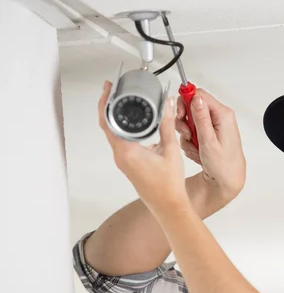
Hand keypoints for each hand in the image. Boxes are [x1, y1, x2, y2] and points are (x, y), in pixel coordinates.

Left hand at [98, 81, 188, 214]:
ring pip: (115, 133)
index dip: (105, 101)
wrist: (169, 205)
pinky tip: (137, 125)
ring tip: (125, 102)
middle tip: (114, 89)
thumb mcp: (170, 150)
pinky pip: (122, 142)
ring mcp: (123, 161)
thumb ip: (168, 125)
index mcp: (126, 151)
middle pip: (107, 125)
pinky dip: (125, 129)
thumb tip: (168, 105)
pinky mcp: (129, 164)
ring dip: (117, 117)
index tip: (108, 87)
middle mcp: (121, 156)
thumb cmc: (169, 185)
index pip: (107, 120)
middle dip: (109, 105)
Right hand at [175, 88, 245, 205]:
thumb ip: (201, 118)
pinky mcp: (210, 132)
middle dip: (185, 122)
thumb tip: (195, 97)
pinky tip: (198, 151)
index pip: (199, 94)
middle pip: (193, 107)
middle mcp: (220, 116)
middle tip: (188, 136)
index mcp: (223, 115)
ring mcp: (215, 125)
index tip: (181, 116)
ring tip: (196, 148)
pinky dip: (191, 141)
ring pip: (190, 120)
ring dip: (188, 135)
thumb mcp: (208, 141)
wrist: (228, 179)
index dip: (185, 102)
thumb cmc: (223, 165)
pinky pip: (193, 131)